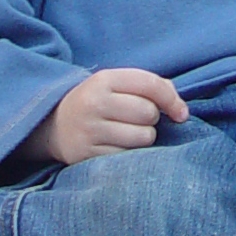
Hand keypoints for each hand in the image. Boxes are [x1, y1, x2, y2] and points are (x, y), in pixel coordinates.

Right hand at [38, 67, 187, 164]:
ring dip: (144, 138)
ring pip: (143, 137)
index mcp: (104, 79)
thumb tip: (181, 112)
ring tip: (127, 133)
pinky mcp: (87, 154)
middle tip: (137, 121)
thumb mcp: (117, 85)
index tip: (181, 114)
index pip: (150, 85)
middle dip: (151, 119)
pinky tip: (117, 146)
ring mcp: (89, 130)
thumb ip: (152, 87)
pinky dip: (130, 153)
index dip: (172, 100)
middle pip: (148, 113)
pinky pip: (128, 156)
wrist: (55, 125)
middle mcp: (94, 102)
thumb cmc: (99, 103)